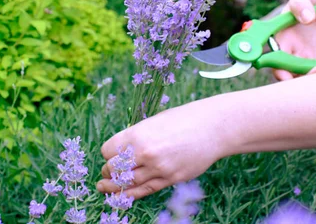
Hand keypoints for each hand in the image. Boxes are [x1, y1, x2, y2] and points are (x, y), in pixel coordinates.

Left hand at [96, 102, 225, 199]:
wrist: (212, 128)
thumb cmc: (183, 119)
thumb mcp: (154, 122)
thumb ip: (137, 137)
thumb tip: (120, 151)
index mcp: (138, 134)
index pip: (108, 151)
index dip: (107, 154)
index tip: (110, 155)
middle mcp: (145, 152)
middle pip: (114, 168)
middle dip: (108, 170)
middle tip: (107, 171)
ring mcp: (158, 168)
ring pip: (127, 182)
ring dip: (113, 186)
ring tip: (103, 187)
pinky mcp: (171, 179)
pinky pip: (145, 190)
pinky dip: (129, 195)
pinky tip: (119, 196)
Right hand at [272, 0, 315, 80]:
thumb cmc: (311, 0)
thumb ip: (301, 2)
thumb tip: (307, 18)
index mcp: (281, 38)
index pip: (273, 58)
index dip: (277, 68)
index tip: (285, 74)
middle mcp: (290, 51)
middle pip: (287, 73)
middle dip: (297, 79)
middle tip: (315, 70)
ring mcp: (305, 58)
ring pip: (303, 76)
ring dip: (312, 78)